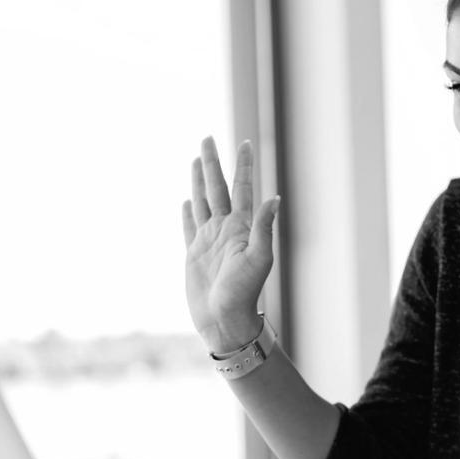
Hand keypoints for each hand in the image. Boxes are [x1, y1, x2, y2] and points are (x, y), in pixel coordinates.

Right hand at [181, 137, 279, 352]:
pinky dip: (187, 213)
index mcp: (241, 226)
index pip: (241, 188)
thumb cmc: (245, 292)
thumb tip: (274, 197)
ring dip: (198, 181)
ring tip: (195, 160)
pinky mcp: (194, 254)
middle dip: (212, 163)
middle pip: (216, 187)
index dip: (243, 165)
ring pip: (202, 202)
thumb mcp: (258, 258)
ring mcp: (208, 240)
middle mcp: (225, 229)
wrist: (225, 320)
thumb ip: (263, 227)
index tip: (244, 142)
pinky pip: (189, 227)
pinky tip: (186, 201)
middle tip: (207, 138)